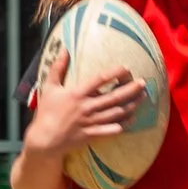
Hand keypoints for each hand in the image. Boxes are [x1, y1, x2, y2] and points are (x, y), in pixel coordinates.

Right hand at [22, 48, 146, 159]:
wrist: (44, 140)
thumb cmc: (46, 112)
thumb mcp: (50, 87)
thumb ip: (58, 67)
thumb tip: (64, 49)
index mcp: (77, 94)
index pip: (99, 80)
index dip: (114, 73)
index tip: (126, 68)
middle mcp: (86, 107)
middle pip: (114, 97)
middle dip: (130, 89)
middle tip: (143, 82)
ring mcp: (91, 122)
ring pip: (116, 113)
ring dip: (131, 105)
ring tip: (142, 97)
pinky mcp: (92, 134)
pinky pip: (111, 130)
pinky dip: (123, 124)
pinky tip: (133, 118)